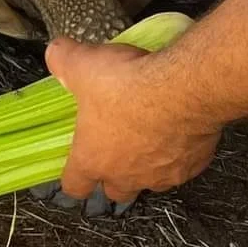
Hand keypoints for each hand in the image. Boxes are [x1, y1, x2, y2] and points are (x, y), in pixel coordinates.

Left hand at [46, 38, 220, 203]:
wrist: (183, 88)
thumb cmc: (130, 85)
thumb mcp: (83, 65)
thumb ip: (62, 61)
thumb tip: (55, 54)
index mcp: (94, 158)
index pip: (75, 185)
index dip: (73, 178)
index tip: (75, 169)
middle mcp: (127, 174)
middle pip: (115, 192)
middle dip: (113, 176)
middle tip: (114, 151)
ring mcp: (162, 174)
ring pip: (150, 182)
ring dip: (147, 166)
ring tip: (148, 138)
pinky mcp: (191, 164)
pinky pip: (183, 166)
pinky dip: (179, 153)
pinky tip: (178, 130)